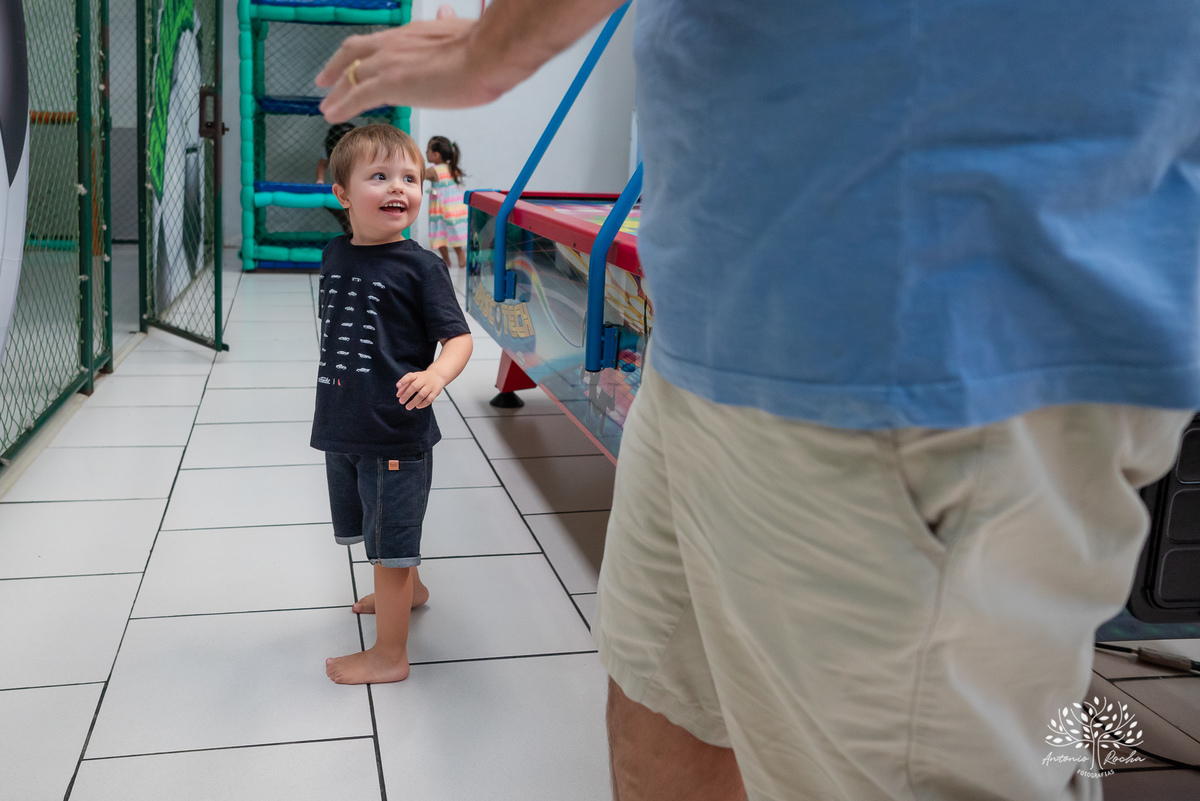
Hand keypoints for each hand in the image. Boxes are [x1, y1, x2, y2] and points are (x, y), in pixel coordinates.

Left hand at [317, 6, 495, 122]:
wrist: (486, 55)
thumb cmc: (482, 48)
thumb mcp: (459, 30)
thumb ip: (447, 25)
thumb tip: (445, 13)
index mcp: (411, 34)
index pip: (378, 44)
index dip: (363, 53)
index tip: (354, 62)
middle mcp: (394, 45)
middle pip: (355, 55)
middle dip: (337, 68)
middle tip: (324, 81)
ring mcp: (389, 64)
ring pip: (351, 77)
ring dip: (336, 93)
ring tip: (326, 106)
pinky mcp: (389, 84)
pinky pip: (357, 97)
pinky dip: (341, 106)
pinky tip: (332, 115)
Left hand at [396, 370, 446, 409]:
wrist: (438, 376)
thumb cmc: (423, 379)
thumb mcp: (414, 378)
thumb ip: (405, 385)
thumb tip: (398, 394)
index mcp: (417, 375)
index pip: (409, 376)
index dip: (403, 381)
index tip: (397, 385)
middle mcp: (423, 380)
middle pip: (415, 386)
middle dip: (407, 395)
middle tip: (401, 401)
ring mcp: (430, 386)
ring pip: (422, 394)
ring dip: (414, 402)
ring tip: (408, 407)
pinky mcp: (435, 392)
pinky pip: (429, 399)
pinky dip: (423, 404)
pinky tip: (417, 406)